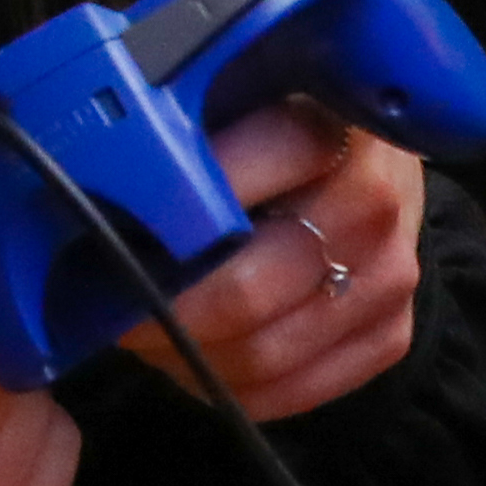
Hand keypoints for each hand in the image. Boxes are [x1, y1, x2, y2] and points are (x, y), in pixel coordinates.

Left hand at [118, 100, 424, 419]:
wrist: (371, 158)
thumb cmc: (273, 122)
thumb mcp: (228, 93)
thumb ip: (177, 117)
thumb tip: (92, 169)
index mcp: (324, 124)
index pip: (231, 184)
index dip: (162, 221)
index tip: (103, 237)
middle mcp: (371, 204)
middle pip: (244, 292)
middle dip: (162, 311)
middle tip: (109, 308)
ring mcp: (390, 275)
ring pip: (263, 353)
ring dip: (186, 356)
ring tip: (143, 334)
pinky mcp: (393, 334)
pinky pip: (295, 392)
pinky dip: (230, 386)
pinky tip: (193, 358)